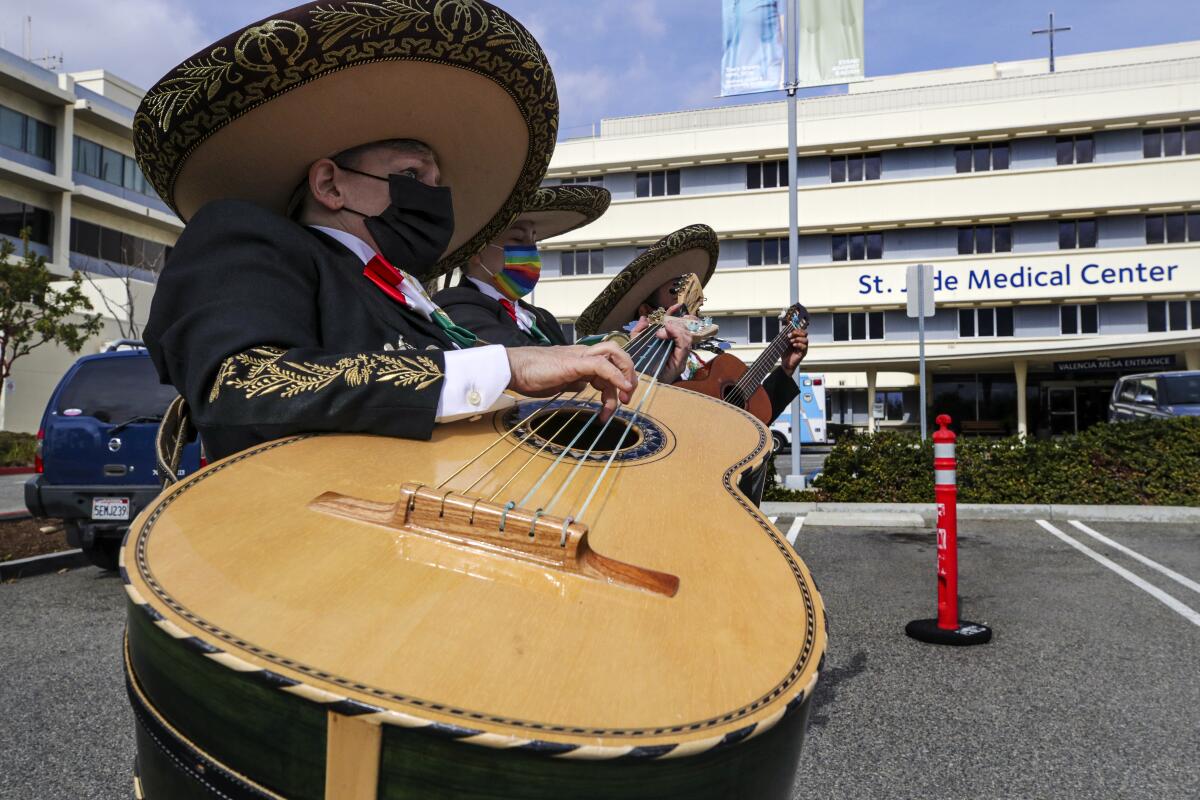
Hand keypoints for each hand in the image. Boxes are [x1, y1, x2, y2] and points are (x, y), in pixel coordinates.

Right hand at [506, 344, 635, 419]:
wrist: (513, 369)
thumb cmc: (530, 376)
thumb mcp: (558, 382)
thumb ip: (573, 382)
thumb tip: (582, 387)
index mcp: (579, 359)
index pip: (608, 362)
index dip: (618, 380)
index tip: (618, 401)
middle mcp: (583, 353)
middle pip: (617, 353)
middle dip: (628, 375)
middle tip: (627, 398)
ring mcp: (579, 356)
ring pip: (614, 354)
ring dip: (625, 376)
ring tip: (624, 399)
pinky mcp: (574, 362)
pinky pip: (602, 365)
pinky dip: (616, 376)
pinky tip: (620, 389)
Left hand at [629, 305, 694, 382]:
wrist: (638, 387)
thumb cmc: (639, 368)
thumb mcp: (636, 346)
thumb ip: (639, 332)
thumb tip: (644, 319)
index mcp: (669, 347)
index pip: (678, 328)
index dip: (678, 316)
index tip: (675, 306)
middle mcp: (677, 352)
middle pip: (685, 331)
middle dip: (677, 324)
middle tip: (665, 325)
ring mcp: (680, 358)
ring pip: (687, 337)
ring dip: (676, 329)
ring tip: (664, 330)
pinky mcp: (680, 363)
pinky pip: (684, 345)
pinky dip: (677, 336)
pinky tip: (667, 332)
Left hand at [781, 328, 808, 374]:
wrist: (785, 364)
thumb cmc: (784, 353)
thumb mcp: (783, 342)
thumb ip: (784, 334)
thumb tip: (784, 326)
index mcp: (797, 339)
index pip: (801, 331)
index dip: (796, 328)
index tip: (789, 329)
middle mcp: (801, 342)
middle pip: (805, 333)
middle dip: (797, 332)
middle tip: (790, 335)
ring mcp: (803, 348)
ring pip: (806, 339)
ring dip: (797, 339)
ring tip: (790, 341)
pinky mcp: (803, 353)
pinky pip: (804, 346)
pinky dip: (799, 344)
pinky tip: (793, 345)